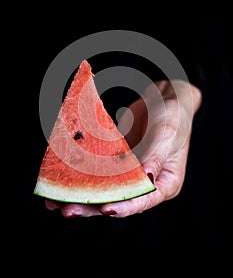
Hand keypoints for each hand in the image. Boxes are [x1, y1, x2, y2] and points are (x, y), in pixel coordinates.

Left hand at [45, 80, 201, 217]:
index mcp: (166, 182)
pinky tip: (65, 178)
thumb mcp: (168, 135)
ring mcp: (131, 172)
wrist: (164, 97)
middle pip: (119, 200)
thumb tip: (147, 180)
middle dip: (94, 206)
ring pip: (107, 189)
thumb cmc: (174, 116)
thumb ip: (156, 157)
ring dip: (84, 194)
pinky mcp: (119, 161)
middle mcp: (147, 183)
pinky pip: (101, 171)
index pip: (145, 201)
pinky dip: (85, 176)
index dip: (125, 207)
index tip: (105, 209)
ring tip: (58, 201)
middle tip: (69, 210)